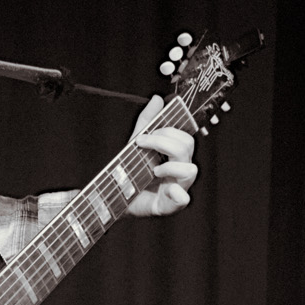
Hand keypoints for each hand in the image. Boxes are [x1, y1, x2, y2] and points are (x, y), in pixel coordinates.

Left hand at [125, 95, 197, 217]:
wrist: (113, 197)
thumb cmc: (130, 173)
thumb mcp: (136, 144)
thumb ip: (147, 122)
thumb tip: (158, 99)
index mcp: (174, 156)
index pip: (185, 138)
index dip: (168, 132)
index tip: (144, 135)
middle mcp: (179, 171)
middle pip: (188, 148)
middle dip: (163, 142)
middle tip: (142, 146)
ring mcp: (177, 188)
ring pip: (191, 170)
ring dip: (170, 166)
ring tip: (153, 170)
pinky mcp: (169, 205)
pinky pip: (183, 199)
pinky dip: (177, 194)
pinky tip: (168, 189)